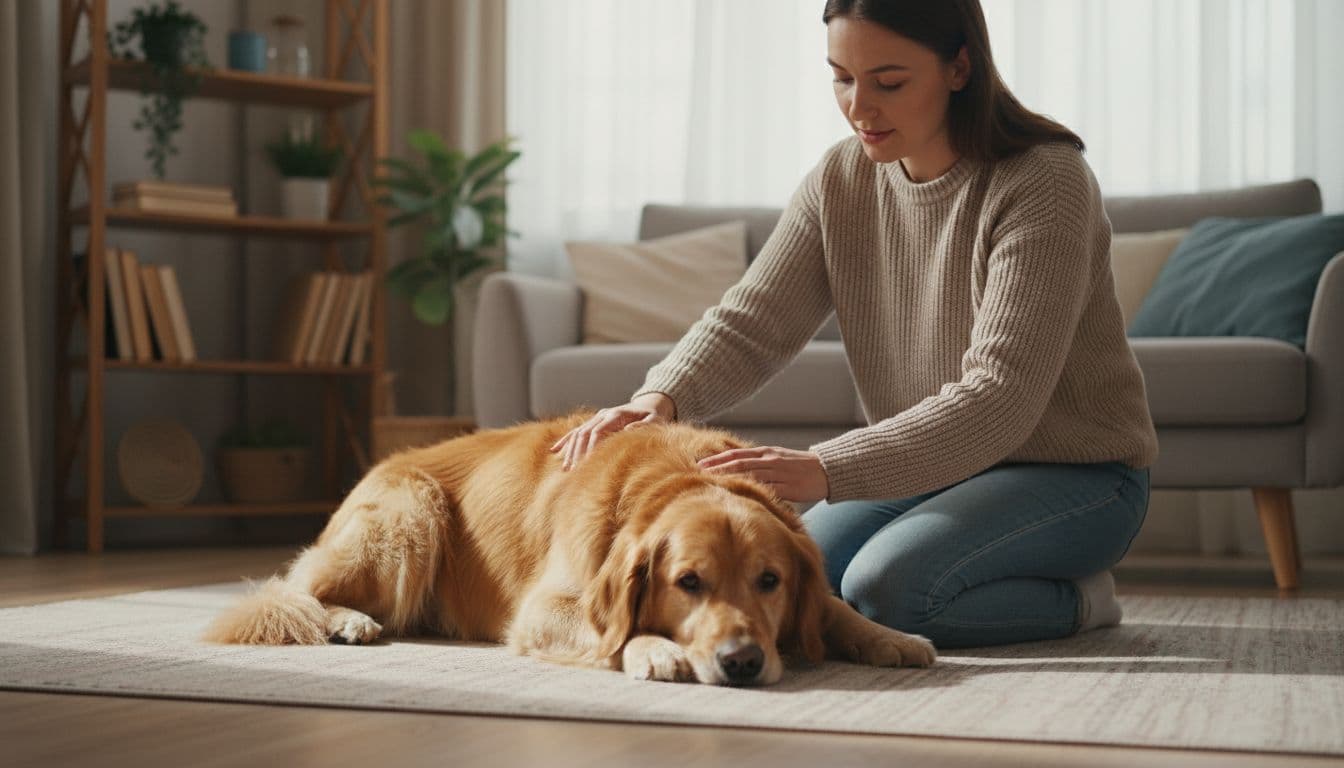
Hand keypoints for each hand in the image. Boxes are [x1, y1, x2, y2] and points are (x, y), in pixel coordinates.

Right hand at [549, 392, 675, 469]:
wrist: (649, 404)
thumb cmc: (654, 416)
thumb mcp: (655, 419)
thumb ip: (644, 425)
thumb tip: (628, 429)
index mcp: (615, 414)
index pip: (597, 431)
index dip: (591, 448)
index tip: (587, 464)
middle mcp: (603, 414)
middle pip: (584, 433)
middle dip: (577, 453)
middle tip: (574, 471)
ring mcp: (597, 417)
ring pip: (577, 433)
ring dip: (570, 451)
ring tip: (566, 469)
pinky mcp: (594, 422)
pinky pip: (576, 431)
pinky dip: (565, 441)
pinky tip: (555, 451)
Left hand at [698, 446, 829, 502]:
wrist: (828, 470)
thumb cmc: (802, 467)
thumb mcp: (779, 460)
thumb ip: (761, 465)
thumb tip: (741, 474)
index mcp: (767, 453)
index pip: (737, 455)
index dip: (718, 459)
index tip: (701, 463)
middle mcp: (770, 460)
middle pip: (739, 462)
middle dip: (718, 466)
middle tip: (699, 471)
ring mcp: (779, 472)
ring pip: (750, 473)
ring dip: (730, 476)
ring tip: (713, 480)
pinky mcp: (788, 486)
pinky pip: (768, 488)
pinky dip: (753, 489)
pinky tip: (740, 493)